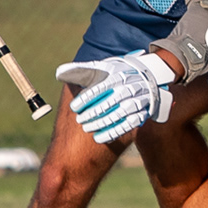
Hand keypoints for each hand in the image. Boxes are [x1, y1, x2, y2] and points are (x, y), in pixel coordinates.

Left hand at [58, 53, 176, 143]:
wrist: (147, 78)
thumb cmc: (117, 73)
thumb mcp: (102, 68)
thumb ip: (81, 70)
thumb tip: (60, 73)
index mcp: (119, 75)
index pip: (101, 87)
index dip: (86, 98)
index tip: (74, 107)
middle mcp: (130, 87)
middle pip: (110, 102)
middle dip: (93, 113)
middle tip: (79, 120)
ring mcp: (138, 101)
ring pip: (119, 115)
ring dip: (102, 123)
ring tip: (87, 128)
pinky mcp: (142, 113)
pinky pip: (128, 126)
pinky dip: (113, 133)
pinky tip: (99, 138)